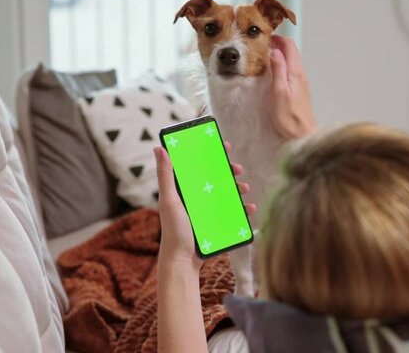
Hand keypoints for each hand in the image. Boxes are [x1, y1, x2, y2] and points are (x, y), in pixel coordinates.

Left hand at [153, 143, 255, 271]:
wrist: (183, 261)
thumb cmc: (173, 231)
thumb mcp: (169, 201)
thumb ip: (165, 175)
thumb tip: (158, 148)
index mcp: (185, 189)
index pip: (199, 166)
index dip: (212, 154)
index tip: (225, 146)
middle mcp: (197, 198)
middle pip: (217, 178)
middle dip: (229, 171)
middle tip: (238, 169)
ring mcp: (209, 211)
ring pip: (227, 194)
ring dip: (239, 188)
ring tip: (245, 189)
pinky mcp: (218, 224)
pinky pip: (234, 213)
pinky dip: (244, 209)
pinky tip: (250, 208)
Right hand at [267, 35, 317, 138]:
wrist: (302, 133)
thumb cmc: (288, 116)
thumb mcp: (278, 91)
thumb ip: (278, 69)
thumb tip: (275, 51)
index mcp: (295, 72)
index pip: (289, 46)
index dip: (278, 38)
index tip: (265, 38)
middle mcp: (301, 74)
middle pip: (292, 51)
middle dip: (278, 44)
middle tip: (263, 45)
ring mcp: (301, 81)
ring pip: (292, 60)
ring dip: (280, 54)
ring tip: (265, 56)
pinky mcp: (300, 89)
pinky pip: (291, 70)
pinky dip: (282, 64)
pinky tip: (273, 71)